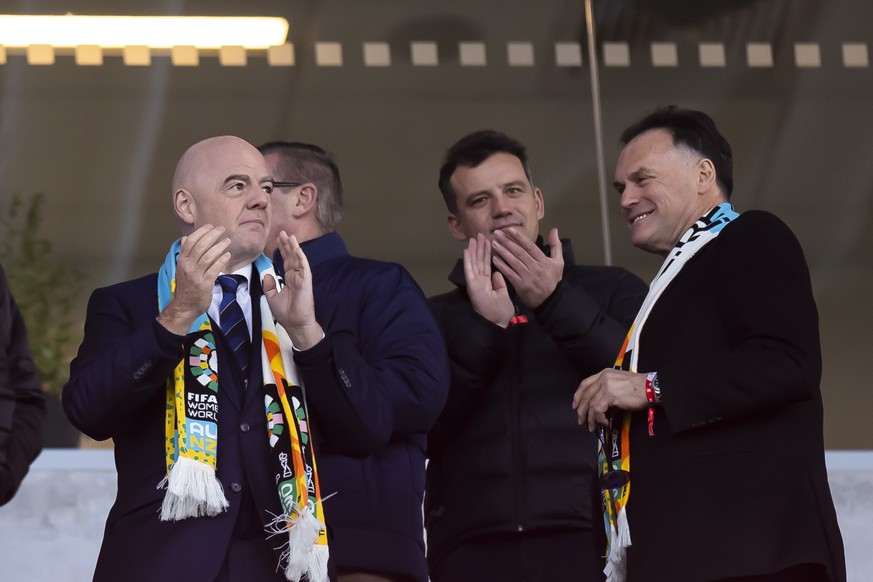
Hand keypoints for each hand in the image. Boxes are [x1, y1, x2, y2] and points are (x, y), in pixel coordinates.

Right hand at [158, 225, 230, 334]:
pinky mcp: (205, 284)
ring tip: (227, 241)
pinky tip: (227, 255)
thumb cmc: (186, 286)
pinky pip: (214, 269)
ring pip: (208, 256)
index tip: (210, 226)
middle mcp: (187, 266)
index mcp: (182, 261)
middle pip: (200, 246)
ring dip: (219, 246)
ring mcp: (196, 275)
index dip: (201, 232)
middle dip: (212, 235)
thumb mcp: (182, 268)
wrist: (184, 307)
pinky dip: (221, 260)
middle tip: (222, 229)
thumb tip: (186, 237)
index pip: (190, 242)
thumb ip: (185, 253)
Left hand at [263, 231, 323, 349]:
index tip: (277, 240)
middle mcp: (296, 276)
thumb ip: (269, 286)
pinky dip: (301, 257)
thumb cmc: (286, 313)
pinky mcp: (306, 282)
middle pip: (291, 257)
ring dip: (294, 247)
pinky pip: (304, 267)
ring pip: (298, 259)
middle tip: (282, 233)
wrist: (295, 324)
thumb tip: (267, 274)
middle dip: (287, 245)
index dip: (282, 250)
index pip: (286, 261)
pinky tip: (297, 249)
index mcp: (289, 279)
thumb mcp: (272, 297)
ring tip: (290, 236)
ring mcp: (302, 278)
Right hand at [464, 233, 513, 327]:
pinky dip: (468, 261)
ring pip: (474, 264)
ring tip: (473, 238)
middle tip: (479, 235)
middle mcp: (480, 282)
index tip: (487, 241)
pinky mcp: (473, 286)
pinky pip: (470, 271)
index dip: (487, 253)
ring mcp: (475, 284)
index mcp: (487, 283)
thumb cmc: (501, 312)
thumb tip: (498, 272)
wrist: (499, 322)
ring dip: (473, 251)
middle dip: (479, 248)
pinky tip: (467, 251)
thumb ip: (499, 283)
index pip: (486, 265)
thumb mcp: (503, 294)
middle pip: (479, 262)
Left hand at [491, 227, 562, 308]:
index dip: (519, 237)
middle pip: (519, 252)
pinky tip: (495, 259)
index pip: (529, 246)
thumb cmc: (553, 280)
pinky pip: (510, 274)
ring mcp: (527, 277)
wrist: (551, 300)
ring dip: (503, 251)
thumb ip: (556, 246)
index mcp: (543, 260)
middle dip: (507, 241)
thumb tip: (554, 230)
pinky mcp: (521, 286)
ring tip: (494, 243)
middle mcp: (535, 267)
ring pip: (514, 261)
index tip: (509, 229)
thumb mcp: (558, 262)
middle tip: (497, 233)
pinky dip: (502, 266)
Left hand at [572, 369, 648, 431]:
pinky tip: (604, 423)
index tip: (575, 405)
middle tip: (581, 420)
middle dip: (581, 410)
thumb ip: (608, 391)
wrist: (650, 387)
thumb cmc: (639, 388)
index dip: (578, 395)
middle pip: (586, 395)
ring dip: (590, 418)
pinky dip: (599, 418)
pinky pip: (598, 409)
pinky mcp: (610, 395)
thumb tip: (601, 406)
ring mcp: (606, 386)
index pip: (585, 383)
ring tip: (591, 427)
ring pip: (590, 404)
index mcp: (605, 374)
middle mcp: (603, 378)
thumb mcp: (620, 384)